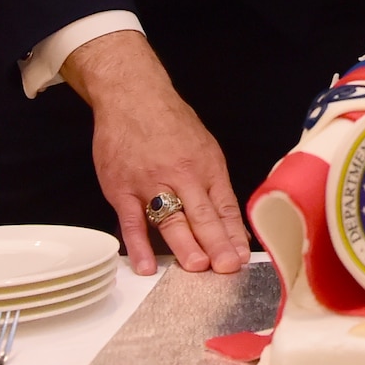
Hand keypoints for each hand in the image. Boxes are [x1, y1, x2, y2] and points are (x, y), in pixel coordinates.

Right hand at [62, 30, 251, 274]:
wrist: (131, 97)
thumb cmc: (170, 123)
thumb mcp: (204, 147)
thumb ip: (213, 186)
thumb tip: (230, 225)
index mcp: (206, 166)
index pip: (225, 205)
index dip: (234, 233)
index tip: (242, 257)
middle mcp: (182, 175)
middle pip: (202, 215)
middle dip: (217, 244)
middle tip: (227, 267)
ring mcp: (150, 183)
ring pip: (170, 219)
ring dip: (185, 246)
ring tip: (197, 268)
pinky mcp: (121, 189)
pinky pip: (131, 222)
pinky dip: (139, 245)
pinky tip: (147, 266)